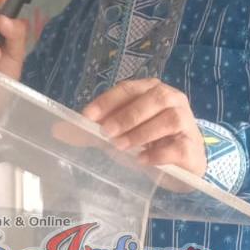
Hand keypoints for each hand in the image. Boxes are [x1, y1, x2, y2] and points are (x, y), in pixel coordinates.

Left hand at [81, 78, 206, 176]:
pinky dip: (158, 153)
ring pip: (168, 119)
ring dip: (142, 132)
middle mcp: (172, 99)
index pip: (128, 89)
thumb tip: (58, 129)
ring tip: (121, 147)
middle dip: (126, 115)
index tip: (87, 117)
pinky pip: (177, 146)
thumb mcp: (121, 131)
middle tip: (106, 133)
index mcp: (151, 89)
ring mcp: (186, 122)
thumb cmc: (150, 139)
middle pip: (152, 98)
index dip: (107, 101)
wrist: (185, 160)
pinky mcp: (191, 147)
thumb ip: (92, 131)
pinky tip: (143, 161)